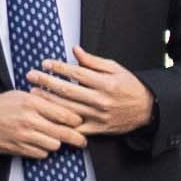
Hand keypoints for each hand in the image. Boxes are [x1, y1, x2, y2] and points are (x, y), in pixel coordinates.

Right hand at [0, 87, 87, 160]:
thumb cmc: (2, 105)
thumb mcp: (22, 95)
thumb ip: (43, 100)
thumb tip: (66, 106)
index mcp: (32, 103)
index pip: (64, 114)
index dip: (76, 120)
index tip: (80, 122)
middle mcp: (30, 120)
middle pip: (63, 133)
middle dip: (76, 138)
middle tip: (82, 140)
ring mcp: (24, 136)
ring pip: (54, 145)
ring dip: (57, 143)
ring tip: (55, 139)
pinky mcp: (18, 148)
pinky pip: (41, 154)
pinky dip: (44, 150)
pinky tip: (40, 143)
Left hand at [29, 50, 151, 135]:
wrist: (149, 109)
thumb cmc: (130, 86)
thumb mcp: (116, 68)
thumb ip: (93, 61)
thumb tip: (74, 50)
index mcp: (105, 82)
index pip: (76, 73)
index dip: (58, 68)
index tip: (44, 63)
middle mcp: (101, 100)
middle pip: (68, 91)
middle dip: (46, 82)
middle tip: (31, 76)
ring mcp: (99, 116)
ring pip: (68, 109)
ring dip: (48, 101)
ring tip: (34, 94)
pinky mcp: (99, 129)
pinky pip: (77, 128)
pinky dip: (62, 124)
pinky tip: (48, 117)